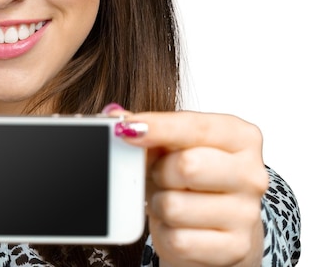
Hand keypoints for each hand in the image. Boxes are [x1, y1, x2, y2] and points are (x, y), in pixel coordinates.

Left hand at [117, 111, 267, 266]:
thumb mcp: (172, 145)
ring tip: (171, 200)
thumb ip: (146, 128)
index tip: (126, 128)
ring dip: (160, 204)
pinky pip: (178, 239)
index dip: (158, 127)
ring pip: (175, 206)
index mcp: (241, 136)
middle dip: (160, 171)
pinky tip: (177, 225)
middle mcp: (252, 173)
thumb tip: (114, 116)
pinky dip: (166, 233)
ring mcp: (246, 214)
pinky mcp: (235, 248)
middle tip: (160, 175)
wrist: (216, 226)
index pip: (195, 127)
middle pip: (186, 166)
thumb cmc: (191, 175)